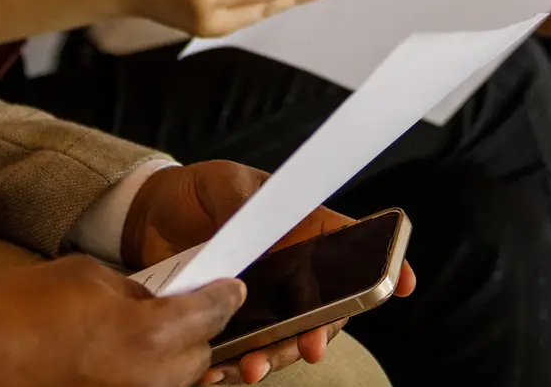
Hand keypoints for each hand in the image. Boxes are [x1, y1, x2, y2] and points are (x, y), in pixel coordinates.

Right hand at [0, 253, 242, 386]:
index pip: (212, 312)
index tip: (232, 287)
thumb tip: (153, 301)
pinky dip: (144, 375)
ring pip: (176, 381)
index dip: (224, 295)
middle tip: (184, 307)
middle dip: (197, 329)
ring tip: (147, 336)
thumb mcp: (89, 277)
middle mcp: (151, 380)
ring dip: (172, 359)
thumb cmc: (19, 309)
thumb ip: (135, 290)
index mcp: (154, 335)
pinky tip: (124, 360)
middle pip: (200, 354)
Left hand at [125, 162, 416, 385]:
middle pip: (323, 307)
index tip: (403, 282)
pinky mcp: (226, 321)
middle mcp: (289, 270)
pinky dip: (232, 367)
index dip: (385, 264)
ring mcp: (259, 300)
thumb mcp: (223, 183)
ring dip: (276, 357)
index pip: (352, 244)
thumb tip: (250, 220)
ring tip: (254, 367)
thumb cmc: (197, 191)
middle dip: (322, 332)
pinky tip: (218, 373)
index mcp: (301, 229)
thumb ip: (242, 201)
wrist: (147, 217)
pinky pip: (240, 351)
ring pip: (283, 338)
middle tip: (312, 347)